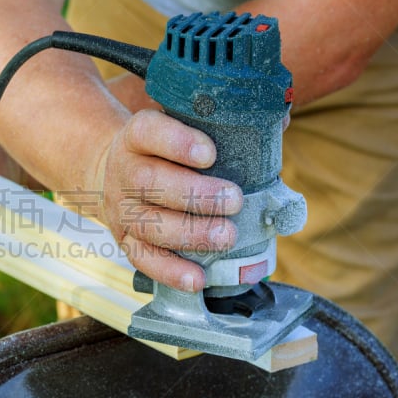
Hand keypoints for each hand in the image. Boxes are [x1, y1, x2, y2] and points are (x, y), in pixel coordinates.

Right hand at [98, 109, 242, 292]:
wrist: (117, 172)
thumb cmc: (164, 150)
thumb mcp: (179, 127)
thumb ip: (223, 123)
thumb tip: (280, 119)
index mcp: (137, 137)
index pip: (148, 131)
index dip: (177, 142)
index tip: (210, 154)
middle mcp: (123, 171)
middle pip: (150, 181)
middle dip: (195, 194)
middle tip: (234, 200)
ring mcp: (122, 209)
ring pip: (149, 224)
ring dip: (190, 233)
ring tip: (227, 237)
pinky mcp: (125, 240)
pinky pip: (144, 260)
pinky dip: (171, 271)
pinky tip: (198, 278)